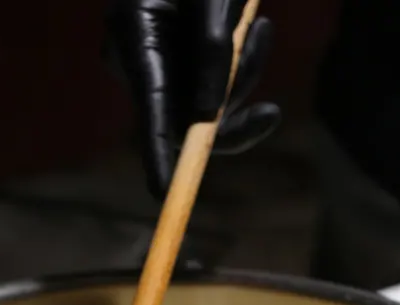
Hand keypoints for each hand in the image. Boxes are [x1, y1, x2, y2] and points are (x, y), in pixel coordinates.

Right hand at [108, 0, 282, 199]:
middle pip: (190, 116)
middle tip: (266, 76)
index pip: (149, 108)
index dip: (158, 154)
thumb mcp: (211, 0)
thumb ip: (213, 49)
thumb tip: (210, 115)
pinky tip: (259, 30)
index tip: (163, 191)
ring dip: (248, 72)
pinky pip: (220, 87)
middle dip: (236, 96)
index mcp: (133, 36)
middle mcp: (139, 60)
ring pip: (213, 102)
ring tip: (260, 26)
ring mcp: (159, 65)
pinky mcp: (181, 66)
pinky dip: (246, 65)